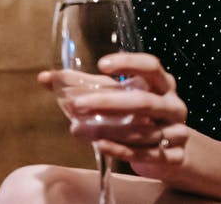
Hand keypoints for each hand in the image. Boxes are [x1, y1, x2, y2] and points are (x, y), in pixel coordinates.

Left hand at [38, 52, 189, 179]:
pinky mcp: (173, 157)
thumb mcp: (117, 96)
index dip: (129, 63)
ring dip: (108, 130)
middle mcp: (172, 105)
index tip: (101, 64)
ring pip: (144, 131)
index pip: (151, 66)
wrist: (173, 152)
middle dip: (108, 102)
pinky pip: (147, 154)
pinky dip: (121, 150)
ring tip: (77, 128)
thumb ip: (84, 85)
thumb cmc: (140, 115)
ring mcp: (176, 132)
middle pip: (143, 101)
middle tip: (77, 104)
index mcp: (161, 84)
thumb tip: (45, 78)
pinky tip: (99, 145)